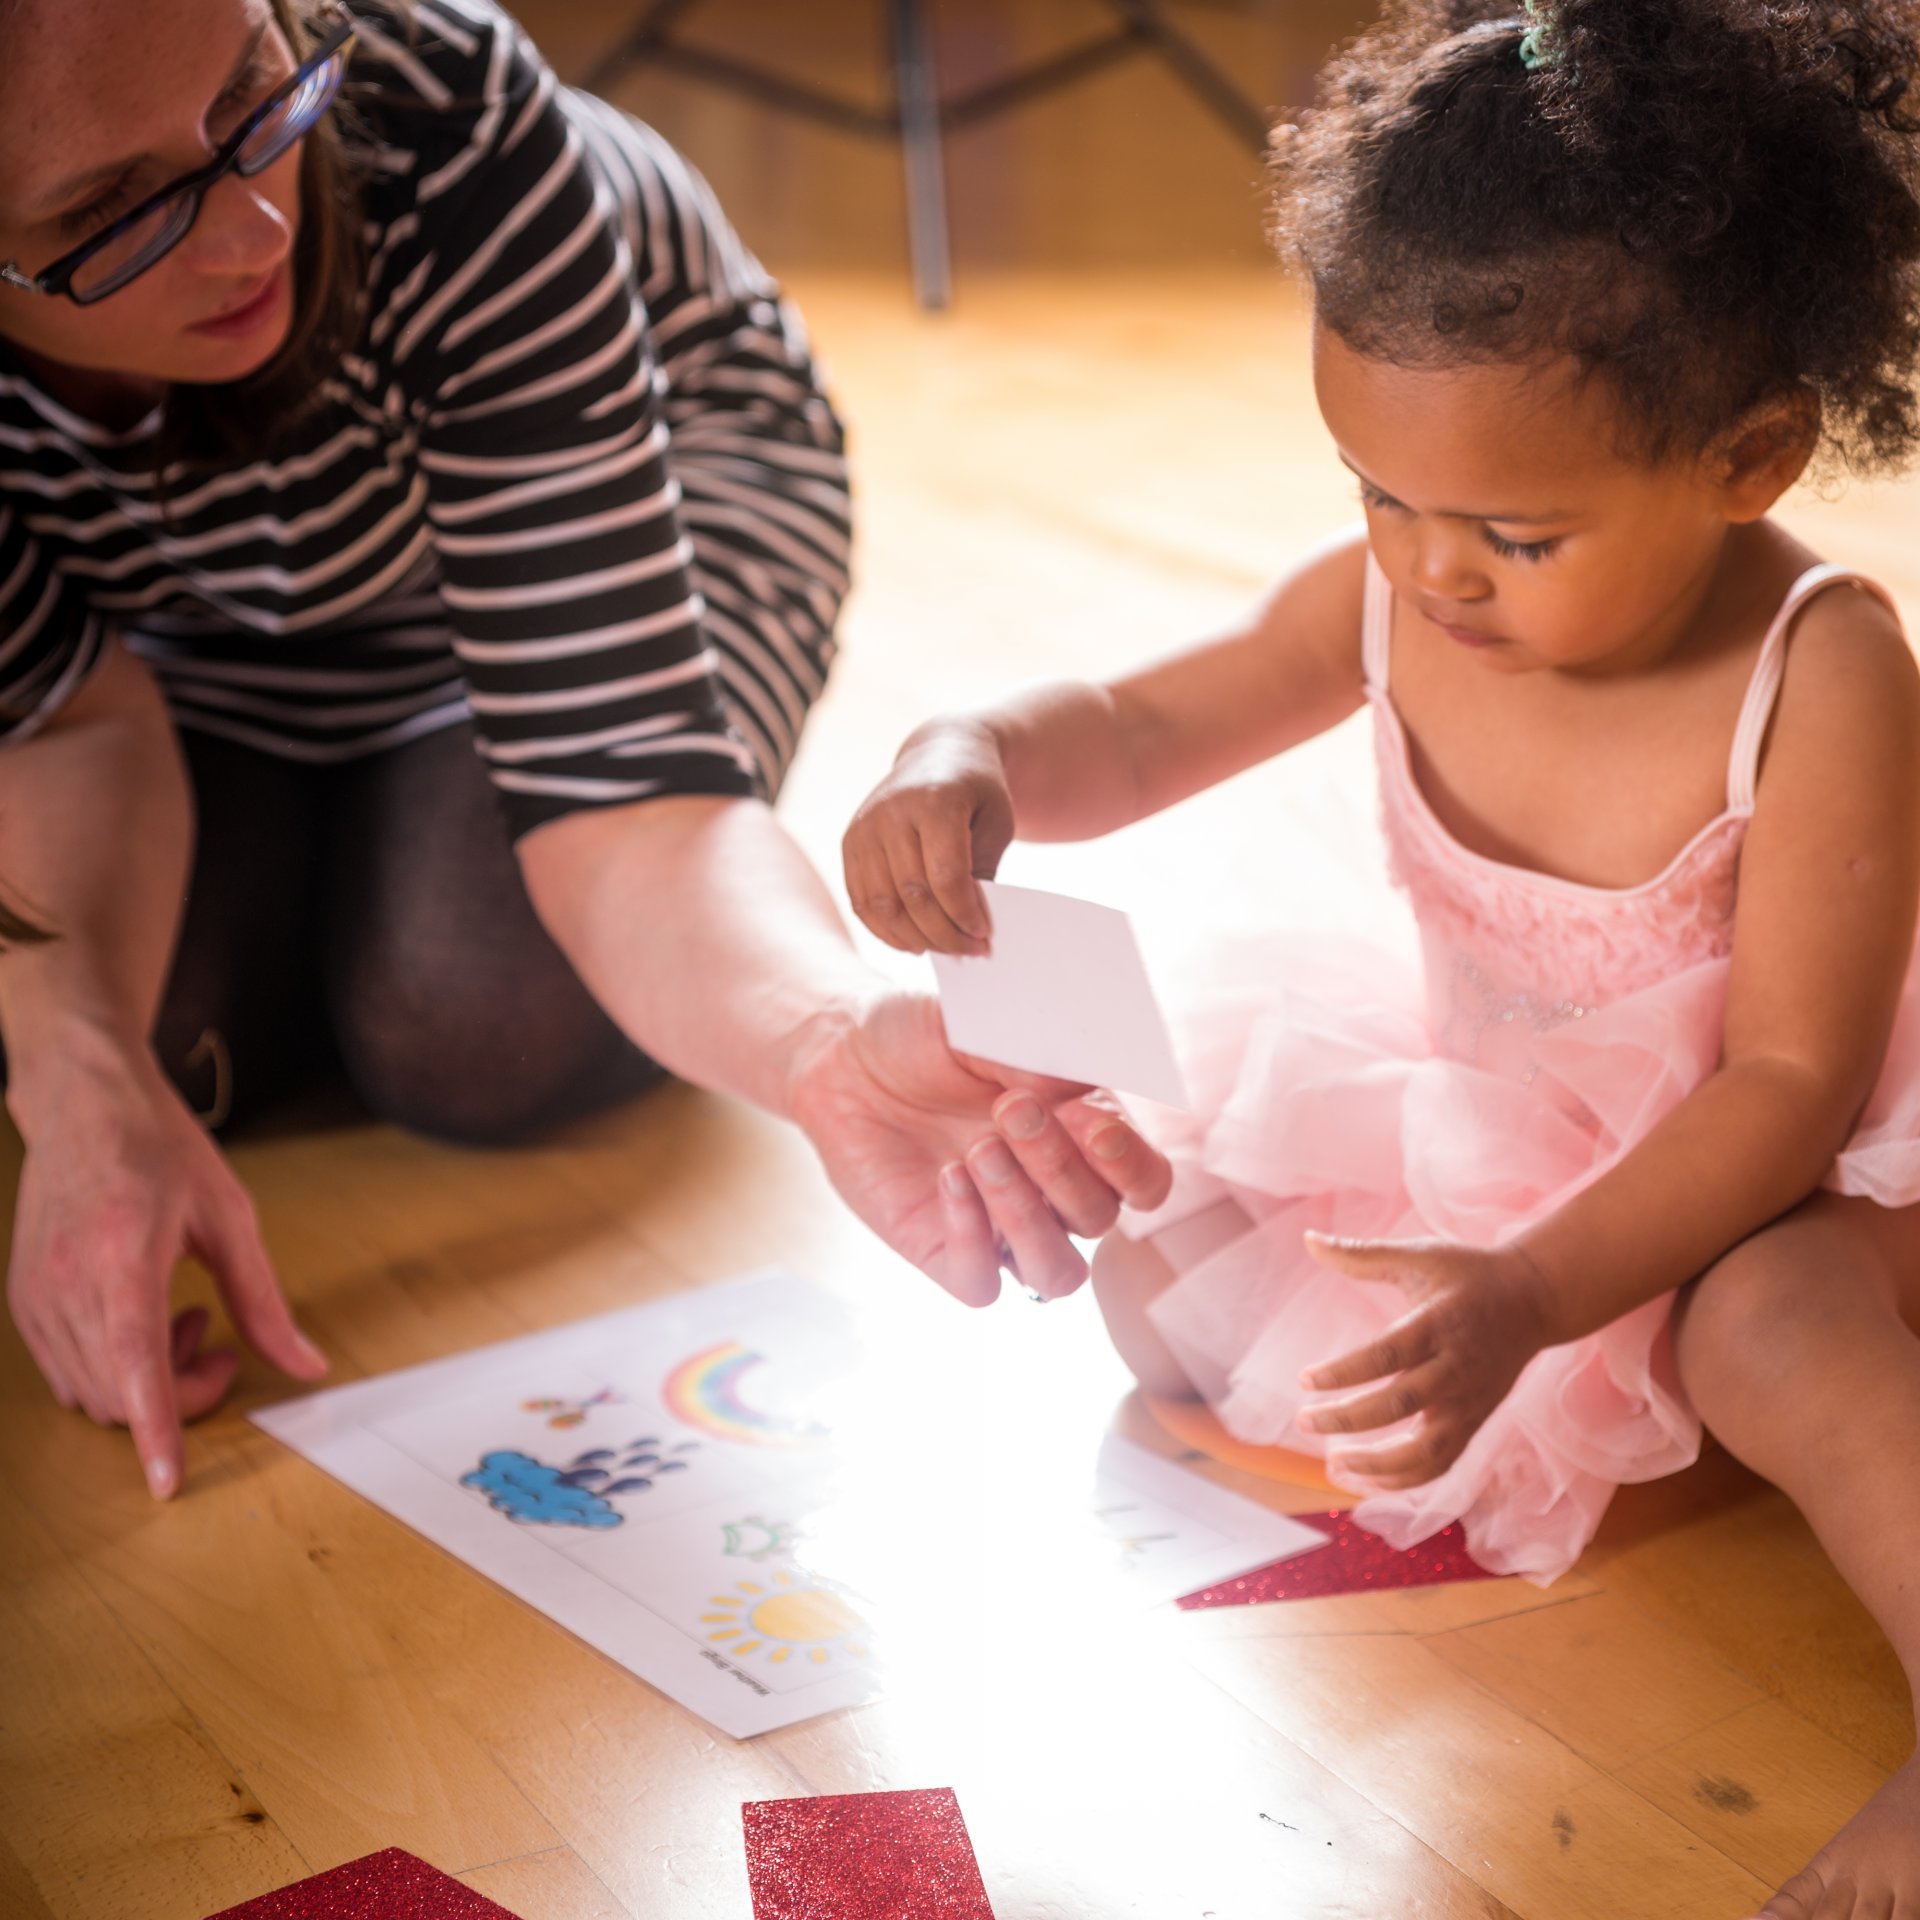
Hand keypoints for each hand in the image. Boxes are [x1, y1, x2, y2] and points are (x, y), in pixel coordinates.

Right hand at [5, 1040, 326, 1498]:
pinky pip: (68, 1372)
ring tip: (187, 1321)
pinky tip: (146, 1323)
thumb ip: (264, 1301)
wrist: (84, 1105)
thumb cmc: (160, 1150)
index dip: (155, 1427)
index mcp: (121, 1255)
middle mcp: (66, 1283)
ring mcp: (34, 1295)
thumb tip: (306, 1366)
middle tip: (219, 1344)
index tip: (169, 1481)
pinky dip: (115, 1371)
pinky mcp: (23, 1301)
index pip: (133, 1365)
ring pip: (90, 1393)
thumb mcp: (230, 1216)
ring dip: (149, 1383)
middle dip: (180, 1396)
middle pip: (117, 1393)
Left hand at [787, 989, 1171, 1303]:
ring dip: (1028, 1217)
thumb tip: (1076, 1090)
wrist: (846, 1054)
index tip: (1089, 1121)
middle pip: (1098, 1218)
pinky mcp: (944, 1252)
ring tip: (980, 1151)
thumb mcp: (982, 1029)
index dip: (1130, 1164)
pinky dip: (972, 1237)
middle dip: (1060, 1165)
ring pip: (1057, 1273)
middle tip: (1010, 1108)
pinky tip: (947, 1177)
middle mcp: (1052, 1193)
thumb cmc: (925, 1036)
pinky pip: (983, 1283)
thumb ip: (1035, 1060)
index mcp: (1082, 1139)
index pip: (1144, 1181)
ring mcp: (1001, 1229)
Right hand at [843, 721, 1013, 954]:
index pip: (946, 875)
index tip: (984, 936)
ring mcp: (864, 828)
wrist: (938, 755)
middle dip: (945, 933)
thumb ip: (982, 869)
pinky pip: (861, 901)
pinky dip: (886, 930)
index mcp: (934, 801)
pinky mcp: (850, 843)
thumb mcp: (996, 820)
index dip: (965, 914)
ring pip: (883, 904)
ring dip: (916, 938)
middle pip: (913, 895)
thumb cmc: (976, 791)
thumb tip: (969, 927)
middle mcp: (891, 813)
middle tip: (971, 952)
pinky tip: (913, 943)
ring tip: (945, 950)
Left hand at [1295, 1234, 1555, 1489]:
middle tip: (1303, 1420)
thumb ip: (1360, 1254)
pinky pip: (1441, 1463)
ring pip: (1425, 1450)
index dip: (1344, 1371)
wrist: (1536, 1299)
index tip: (1304, 1380)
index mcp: (1437, 1323)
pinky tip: (1365, 1477)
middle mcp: (1455, 1367)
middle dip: (1348, 1419)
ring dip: (1376, 1465)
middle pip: (1399, 1404)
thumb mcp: (1419, 1255)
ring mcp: (1469, 1401)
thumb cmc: (1468, 1274)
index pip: (1387, 1354)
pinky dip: (1404, 1480)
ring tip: (1332, 1464)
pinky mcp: (1476, 1422)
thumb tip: (1308, 1239)